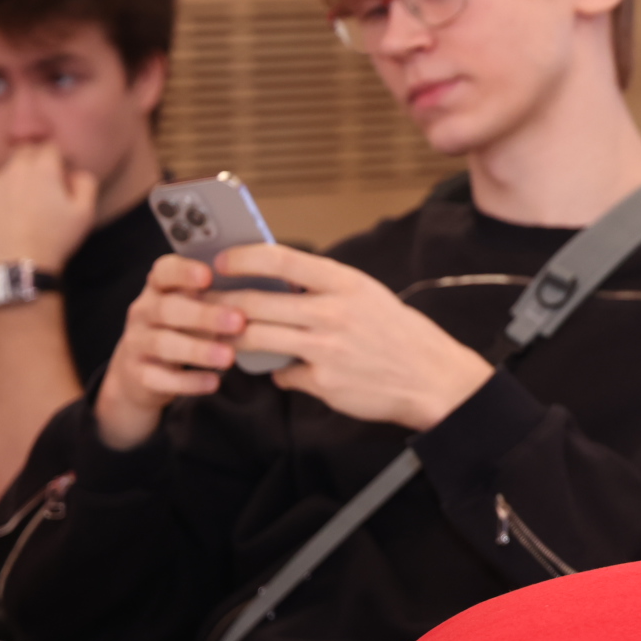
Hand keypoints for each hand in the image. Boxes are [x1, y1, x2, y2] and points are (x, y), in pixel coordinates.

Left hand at [0, 142, 97, 271]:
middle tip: (42, 189)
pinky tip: (5, 221)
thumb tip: (75, 172)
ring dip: (14, 183)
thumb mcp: (85, 212)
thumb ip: (85, 182)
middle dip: (34, 163)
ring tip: (22, 210)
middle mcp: (13, 170)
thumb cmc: (55, 240)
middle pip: (24, 153)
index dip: (57, 159)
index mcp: (43, 169)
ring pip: (4, 174)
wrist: (19, 267)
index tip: (60, 175)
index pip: (49, 147)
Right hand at [95, 253, 247, 449]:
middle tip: (238, 321)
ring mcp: (136, 343)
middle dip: (204, 315)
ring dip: (199, 350)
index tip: (209, 275)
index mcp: (159, 288)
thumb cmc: (183, 328)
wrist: (141, 373)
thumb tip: (267, 292)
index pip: (164, 270)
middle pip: (167, 308)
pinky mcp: (137, 374)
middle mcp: (143, 311)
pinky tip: (213, 382)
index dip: (184, 271)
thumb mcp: (194, 307)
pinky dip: (188, 381)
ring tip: (229, 357)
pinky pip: (160, 378)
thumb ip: (218, 296)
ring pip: (163, 343)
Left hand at [210, 244, 494, 432]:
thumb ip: (324, 287)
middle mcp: (333, 313)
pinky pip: (282, 374)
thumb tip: (275, 282)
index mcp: (346, 283)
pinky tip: (289, 370)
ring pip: (255, 339)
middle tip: (206, 305)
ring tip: (228, 338)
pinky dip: (280, 372)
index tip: (221, 262)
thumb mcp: (367, 295)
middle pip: (254, 303)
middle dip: (221, 305)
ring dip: (234, 340)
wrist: (434, 378)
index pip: (280, 260)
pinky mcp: (323, 382)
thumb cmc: (398, 334)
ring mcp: (326, 349)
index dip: (242, 258)